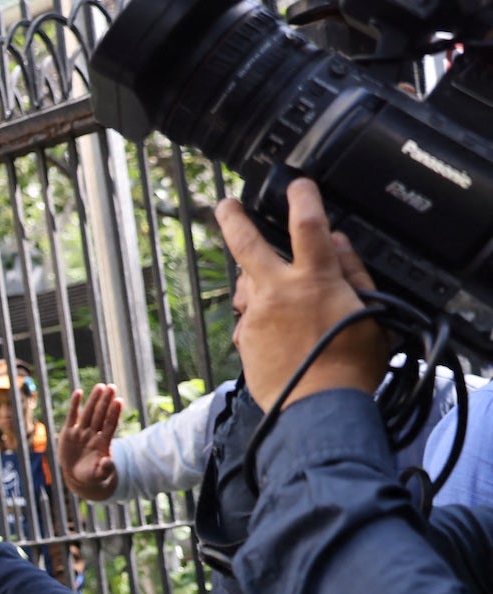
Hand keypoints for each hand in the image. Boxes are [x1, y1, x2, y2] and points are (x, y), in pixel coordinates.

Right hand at [59, 384, 123, 501]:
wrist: (78, 476)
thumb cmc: (92, 476)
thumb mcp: (99, 475)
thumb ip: (105, 469)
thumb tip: (109, 462)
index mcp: (103, 444)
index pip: (110, 425)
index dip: (114, 414)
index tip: (119, 401)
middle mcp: (93, 435)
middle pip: (101, 415)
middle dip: (106, 401)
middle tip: (112, 387)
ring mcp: (82, 432)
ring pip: (89, 413)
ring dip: (94, 400)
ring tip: (100, 386)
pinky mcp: (69, 433)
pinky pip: (72, 416)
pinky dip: (75, 405)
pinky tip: (79, 392)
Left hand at [217, 179, 386, 407]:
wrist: (318, 407)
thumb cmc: (352, 365)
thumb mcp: (370, 312)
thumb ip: (352, 272)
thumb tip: (337, 242)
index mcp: (315, 280)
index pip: (307, 225)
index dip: (302, 198)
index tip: (299, 186)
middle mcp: (277, 292)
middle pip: (246, 244)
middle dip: (232, 219)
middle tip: (225, 205)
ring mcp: (256, 315)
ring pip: (247, 284)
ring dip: (257, 279)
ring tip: (276, 288)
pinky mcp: (245, 339)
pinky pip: (250, 318)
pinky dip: (261, 315)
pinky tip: (279, 329)